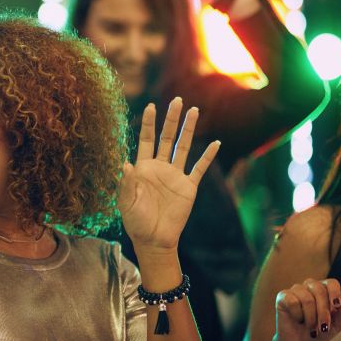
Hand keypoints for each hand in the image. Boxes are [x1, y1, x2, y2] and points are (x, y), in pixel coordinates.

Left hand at [118, 98, 218, 255]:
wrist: (154, 239)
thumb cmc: (136, 221)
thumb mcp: (126, 202)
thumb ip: (126, 183)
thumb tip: (125, 164)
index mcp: (143, 168)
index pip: (147, 140)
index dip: (149, 124)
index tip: (151, 106)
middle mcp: (160, 167)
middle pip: (166, 138)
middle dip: (171, 119)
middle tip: (176, 100)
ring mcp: (175, 176)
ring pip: (183, 147)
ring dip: (189, 130)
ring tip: (194, 111)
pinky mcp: (189, 187)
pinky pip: (200, 168)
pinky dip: (208, 156)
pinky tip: (216, 143)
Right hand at [272, 278, 340, 340]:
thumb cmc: (320, 332)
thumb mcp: (338, 325)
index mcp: (325, 290)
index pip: (331, 283)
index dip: (335, 294)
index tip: (336, 308)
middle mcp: (309, 287)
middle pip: (319, 290)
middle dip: (323, 312)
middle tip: (324, 327)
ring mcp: (295, 291)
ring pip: (307, 298)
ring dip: (311, 318)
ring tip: (311, 328)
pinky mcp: (282, 297)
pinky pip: (293, 302)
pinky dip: (297, 315)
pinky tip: (297, 319)